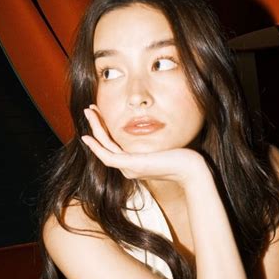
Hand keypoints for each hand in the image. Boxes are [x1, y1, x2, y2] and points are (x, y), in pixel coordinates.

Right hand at [81, 106, 204, 184]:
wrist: (190, 169)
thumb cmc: (182, 157)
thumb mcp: (163, 145)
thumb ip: (152, 141)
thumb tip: (149, 125)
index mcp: (134, 163)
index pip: (113, 146)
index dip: (104, 130)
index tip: (99, 114)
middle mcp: (128, 168)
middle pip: (105, 145)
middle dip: (96, 125)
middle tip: (89, 110)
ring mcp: (129, 169)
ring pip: (104, 148)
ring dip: (94, 129)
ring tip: (88, 112)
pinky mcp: (132, 166)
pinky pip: (108, 156)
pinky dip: (97, 147)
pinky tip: (89, 136)